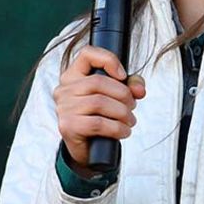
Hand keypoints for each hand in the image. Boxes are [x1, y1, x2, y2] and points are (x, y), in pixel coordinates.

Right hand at [53, 46, 146, 172]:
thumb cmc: (100, 117)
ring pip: (99, 102)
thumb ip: (130, 86)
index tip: (123, 76)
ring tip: (130, 121)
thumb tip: (139, 89)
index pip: (87, 54)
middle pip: (98, 81)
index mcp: (73, 75)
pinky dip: (117, 128)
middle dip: (123, 94)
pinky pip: (98, 123)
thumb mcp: (116, 97)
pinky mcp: (67, 126)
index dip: (108, 60)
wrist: (87, 149)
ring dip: (122, 113)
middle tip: (132, 106)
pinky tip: (123, 131)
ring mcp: (64, 108)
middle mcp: (64, 89)